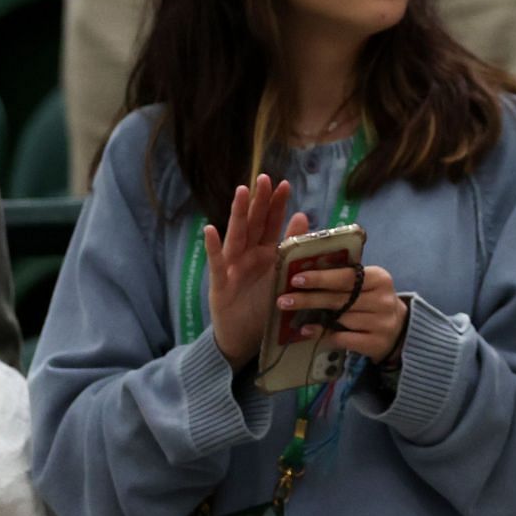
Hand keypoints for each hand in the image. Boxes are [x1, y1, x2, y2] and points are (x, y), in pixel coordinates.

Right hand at [206, 175, 307, 368]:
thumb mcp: (283, 276)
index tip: (285, 184)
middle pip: (254, 223)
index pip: (272, 223)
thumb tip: (304, 216)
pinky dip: (213, 246)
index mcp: (266, 253)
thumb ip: (292, 248)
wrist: (244, 337)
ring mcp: (232, 266)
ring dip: (238, 214)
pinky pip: (216, 262)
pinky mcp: (220, 283)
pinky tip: (210, 230)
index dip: (277, 204)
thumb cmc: (264, 306)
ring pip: (236, 236)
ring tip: (241, 192)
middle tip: (264, 178)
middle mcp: (248, 255)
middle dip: (259, 201)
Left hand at [281, 264, 409, 364]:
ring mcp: (381, 323)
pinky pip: (343, 338)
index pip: (347, 277)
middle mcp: (383, 299)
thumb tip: (307, 266)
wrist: (397, 329)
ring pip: (341, 319)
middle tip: (284, 300)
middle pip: (341, 299)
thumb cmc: (372, 300)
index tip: (296, 279)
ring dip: (315, 318)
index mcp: (379, 278)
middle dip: (309, 299)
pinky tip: (308, 332)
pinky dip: (324, 335)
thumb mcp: (366, 284)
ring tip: (293, 318)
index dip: (321, 278)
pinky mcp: (375, 343)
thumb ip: (343, 276)